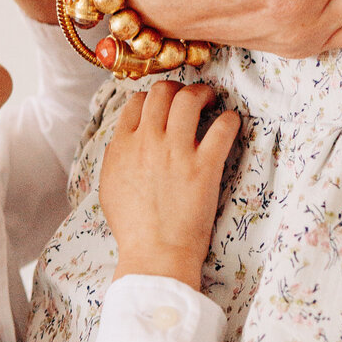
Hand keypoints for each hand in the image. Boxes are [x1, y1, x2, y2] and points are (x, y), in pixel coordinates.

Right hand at [100, 81, 239, 289]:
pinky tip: (231, 122)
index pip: (136, 101)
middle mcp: (148, 141)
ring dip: (203, 93)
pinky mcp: (205, 166)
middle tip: (190, 97)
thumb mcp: (110, 186)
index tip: (163, 104)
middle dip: (178, 88)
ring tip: (210, 99)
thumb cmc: (132, 227)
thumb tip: (125, 138)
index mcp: (123, 146)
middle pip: (162, 92)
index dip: (151, 97)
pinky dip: (229, 120)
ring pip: (189, 99)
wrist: (155, 254)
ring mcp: (177, 152)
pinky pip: (222, 128)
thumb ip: (117, 155)